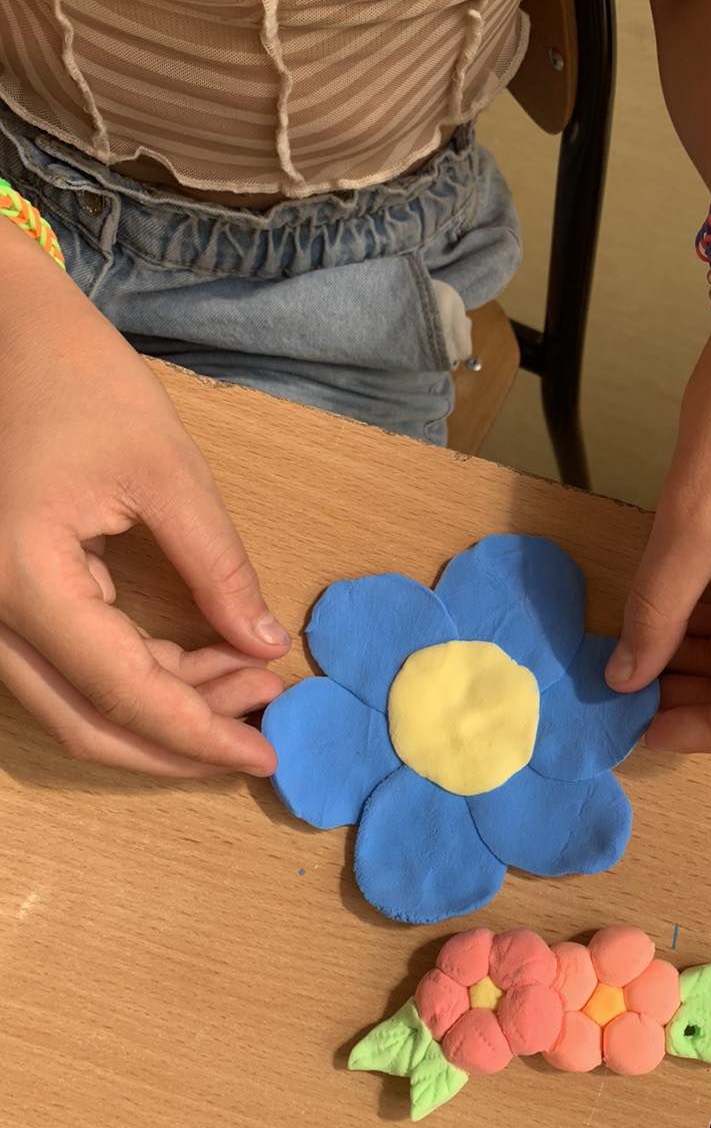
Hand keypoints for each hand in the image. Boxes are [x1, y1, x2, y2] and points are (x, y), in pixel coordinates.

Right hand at [0, 228, 288, 775]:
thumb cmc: (74, 376)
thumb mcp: (165, 469)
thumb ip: (218, 566)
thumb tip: (265, 646)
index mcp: (20, 578)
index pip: (123, 691)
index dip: (201, 733)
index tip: (268, 751)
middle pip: (87, 722)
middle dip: (181, 737)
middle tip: (262, 729)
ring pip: (73, 702)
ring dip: (161, 708)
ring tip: (248, 681)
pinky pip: (65, 664)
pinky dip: (132, 673)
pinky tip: (199, 658)